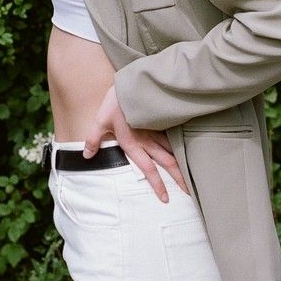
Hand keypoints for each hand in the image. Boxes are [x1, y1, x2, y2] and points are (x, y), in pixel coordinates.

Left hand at [84, 85, 189, 202]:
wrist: (131, 82)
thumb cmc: (115, 103)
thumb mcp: (99, 122)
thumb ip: (93, 140)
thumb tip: (86, 156)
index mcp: (133, 144)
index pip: (148, 169)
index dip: (157, 185)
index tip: (166, 198)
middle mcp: (148, 140)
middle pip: (167, 163)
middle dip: (179, 178)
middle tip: (190, 192)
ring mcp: (158, 130)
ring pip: (174, 150)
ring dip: (184, 163)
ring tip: (194, 176)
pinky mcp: (162, 120)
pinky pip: (175, 135)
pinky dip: (184, 145)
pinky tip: (192, 151)